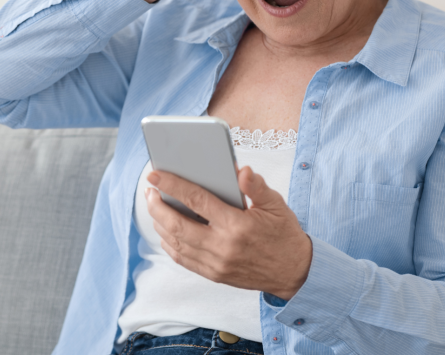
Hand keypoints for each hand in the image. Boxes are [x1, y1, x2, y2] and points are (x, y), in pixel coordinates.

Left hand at [145, 166, 311, 299]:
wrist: (295, 272)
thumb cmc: (283, 235)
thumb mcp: (276, 205)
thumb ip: (257, 186)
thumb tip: (241, 170)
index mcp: (237, 225)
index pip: (197, 200)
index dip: (172, 185)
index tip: (155, 175)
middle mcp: (222, 246)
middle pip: (177, 224)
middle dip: (157, 205)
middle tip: (149, 191)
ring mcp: (216, 263)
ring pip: (176, 242)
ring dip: (159, 223)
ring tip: (154, 206)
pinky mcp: (214, 275)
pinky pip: (182, 259)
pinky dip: (169, 243)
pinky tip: (165, 229)